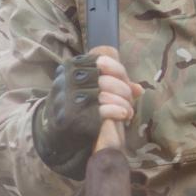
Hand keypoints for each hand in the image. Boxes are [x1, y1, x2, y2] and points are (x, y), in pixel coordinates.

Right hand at [33, 47, 141, 178]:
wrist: (55, 135)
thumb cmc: (77, 107)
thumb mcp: (89, 89)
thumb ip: (114, 85)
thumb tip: (139, 89)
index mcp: (71, 67)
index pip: (101, 60)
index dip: (119, 71)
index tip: (126, 83)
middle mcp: (67, 79)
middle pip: (106, 78)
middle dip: (123, 89)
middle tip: (130, 99)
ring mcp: (68, 98)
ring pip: (106, 94)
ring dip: (124, 103)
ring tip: (128, 111)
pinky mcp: (73, 117)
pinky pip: (104, 110)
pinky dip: (118, 111)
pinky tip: (124, 115)